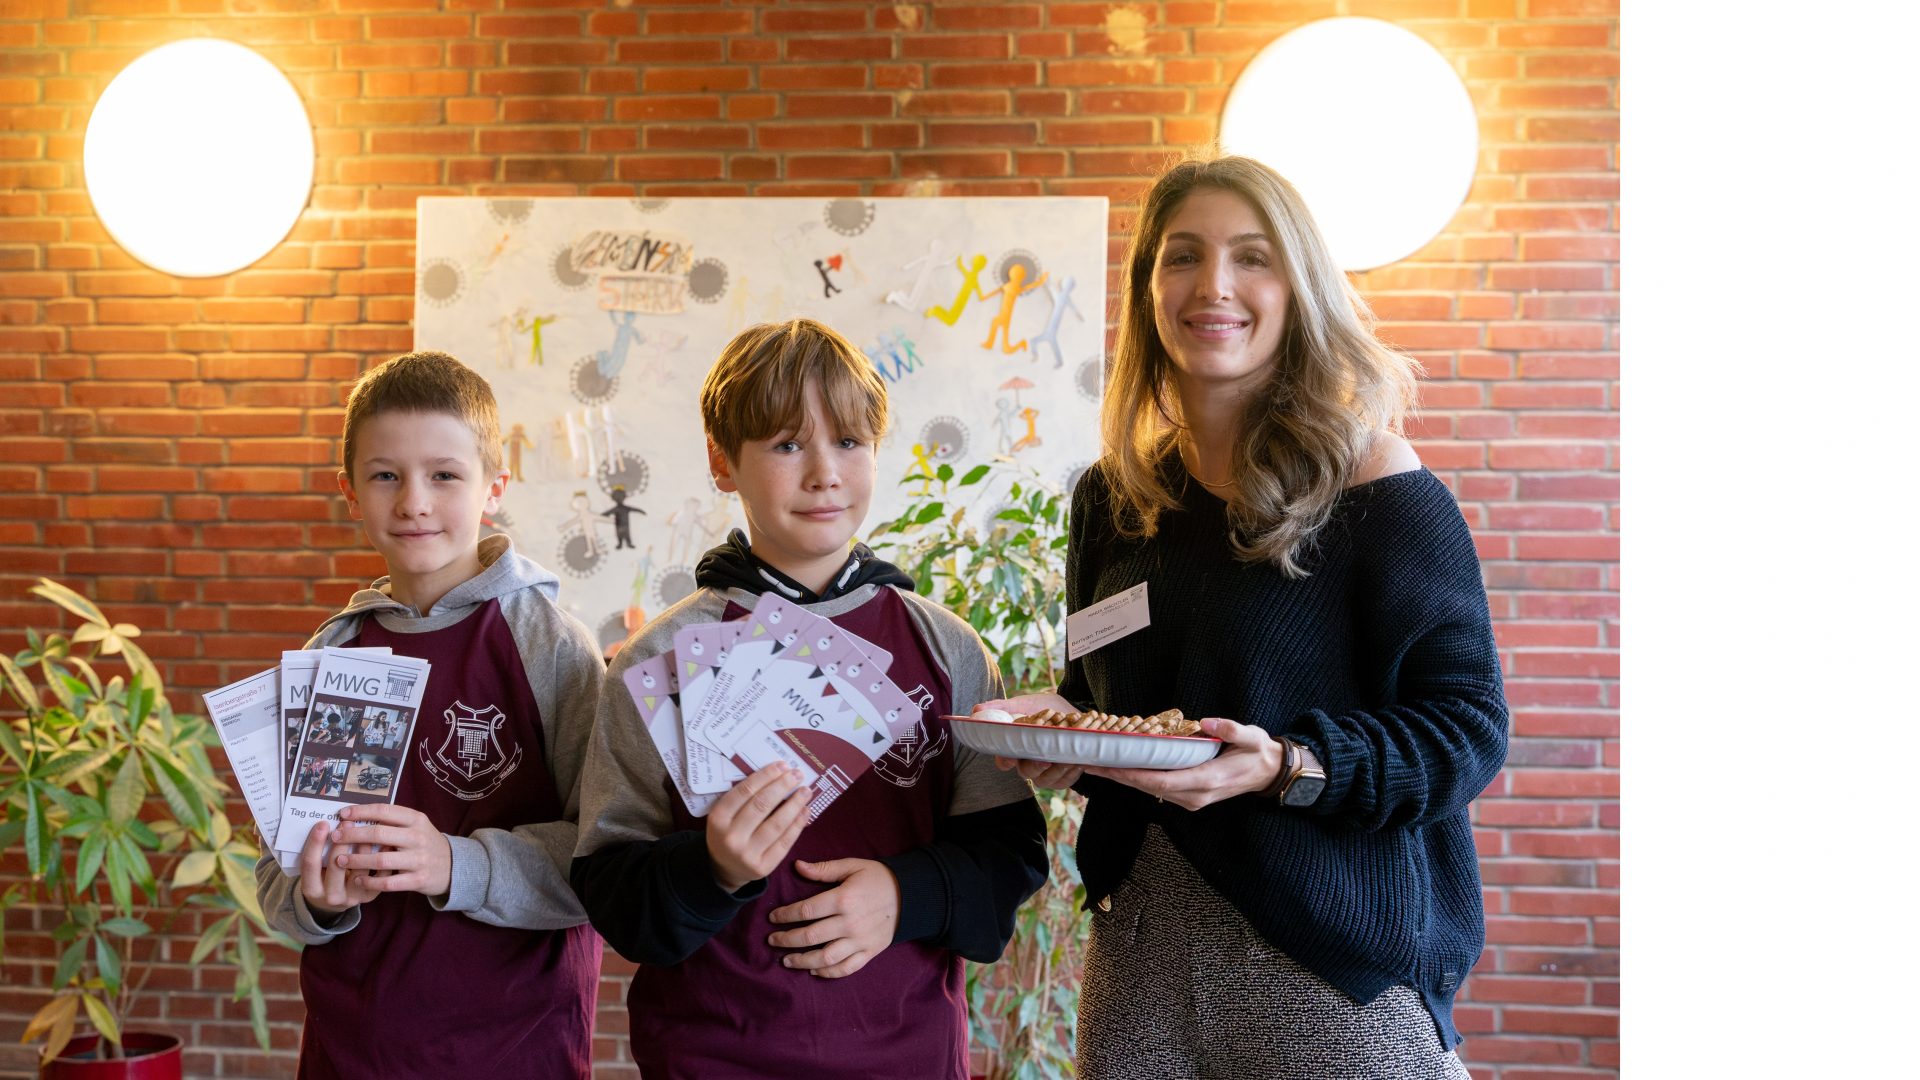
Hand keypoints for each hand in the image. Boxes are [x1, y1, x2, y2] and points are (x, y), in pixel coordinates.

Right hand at [298, 817, 376, 916]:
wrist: (335, 899)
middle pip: (336, 867)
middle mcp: (331, 897)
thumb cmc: (322, 877)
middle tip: (347, 822)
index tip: (322, 823)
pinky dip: (382, 858)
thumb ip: (319, 852)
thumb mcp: (314, 870)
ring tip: (370, 829)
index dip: (315, 843)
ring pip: (360, 871)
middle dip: (341, 843)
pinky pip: (378, 877)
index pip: (310, 865)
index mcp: (312, 890)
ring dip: (364, 848)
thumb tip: (329, 824)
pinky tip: (385, 842)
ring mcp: (352, 898)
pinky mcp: (369, 896)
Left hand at [326, 804, 452, 897]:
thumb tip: (357, 816)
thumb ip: (393, 821)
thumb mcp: (417, 826)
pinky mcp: (418, 879)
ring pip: (381, 859)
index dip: (361, 811)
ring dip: (356, 860)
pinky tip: (358, 880)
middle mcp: (418, 837)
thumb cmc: (426, 843)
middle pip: (379, 833)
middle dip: (352, 835)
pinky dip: (370, 881)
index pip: (384, 811)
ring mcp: (419, 859)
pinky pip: (388, 882)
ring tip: (340, 860)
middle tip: (335, 837)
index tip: (342, 814)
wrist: (454, 866)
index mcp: (416, 819)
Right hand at [706, 764, 810, 893]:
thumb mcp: (724, 815)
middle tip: (797, 774)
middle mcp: (731, 837)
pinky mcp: (763, 867)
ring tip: (806, 791)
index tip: (782, 765)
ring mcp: (747, 854)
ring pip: (776, 824)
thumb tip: (777, 774)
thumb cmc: (728, 832)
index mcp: (718, 819)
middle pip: (761, 805)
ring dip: (795, 804)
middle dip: (782, 786)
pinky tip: (805, 811)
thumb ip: (743, 798)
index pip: (744, 792)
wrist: (724, 869)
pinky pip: (784, 842)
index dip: (766, 776)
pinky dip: (797, 824)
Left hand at [766, 858, 899, 978]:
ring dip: (802, 961)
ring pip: (825, 957)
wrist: (910, 895)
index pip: (805, 911)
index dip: (785, 915)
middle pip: (810, 936)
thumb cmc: (878, 878)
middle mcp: (849, 923)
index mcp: (843, 899)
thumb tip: (797, 866)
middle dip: (786, 939)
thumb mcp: (852, 866)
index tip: (772, 917)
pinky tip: (814, 971)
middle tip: (772, 940)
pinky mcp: (869, 952)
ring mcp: (860, 941)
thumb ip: (824, 869)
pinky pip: (846, 968)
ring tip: (787, 960)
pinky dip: (828, 973)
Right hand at [973, 693, 1085, 787]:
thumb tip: (976, 711)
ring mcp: (1044, 772)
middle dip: (1034, 767)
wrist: (1080, 714)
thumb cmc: (1049, 710)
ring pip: (1044, 780)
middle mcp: (1027, 761)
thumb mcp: (1027, 704)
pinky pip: (1063, 782)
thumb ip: (1004, 708)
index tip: (1010, 758)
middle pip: (1024, 772)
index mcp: (1015, 746)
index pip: (1003, 760)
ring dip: (1056, 769)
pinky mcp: (1061, 777)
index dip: (1004, 760)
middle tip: (1046, 759)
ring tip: (1068, 756)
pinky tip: (1077, 760)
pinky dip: (1070, 772)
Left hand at [1084, 717, 1286, 810]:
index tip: (1110, 765)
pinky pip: (1158, 788)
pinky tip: (1122, 768)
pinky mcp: (1189, 796)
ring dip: (1125, 779)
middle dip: (1119, 776)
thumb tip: (1208, 722)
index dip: (1133, 775)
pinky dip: (1138, 779)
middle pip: (1148, 787)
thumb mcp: (1252, 737)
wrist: (1268, 773)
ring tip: (1098, 764)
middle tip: (1090, 763)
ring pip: (1150, 790)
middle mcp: (1194, 796)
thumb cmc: (1258, 753)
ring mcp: (1191, 799)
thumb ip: (1231, 729)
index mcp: (1206, 780)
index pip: (1161, 780)